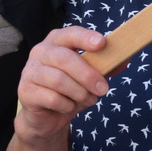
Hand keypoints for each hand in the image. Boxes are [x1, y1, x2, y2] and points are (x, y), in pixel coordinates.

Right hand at [15, 27, 110, 142]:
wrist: (46, 116)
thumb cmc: (69, 90)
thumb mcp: (89, 77)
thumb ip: (106, 67)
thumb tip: (126, 58)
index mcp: (57, 41)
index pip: (70, 34)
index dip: (85, 38)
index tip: (102, 44)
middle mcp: (41, 52)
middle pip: (64, 58)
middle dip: (87, 75)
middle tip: (103, 89)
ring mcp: (30, 71)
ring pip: (58, 80)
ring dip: (79, 93)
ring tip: (88, 100)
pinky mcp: (25, 91)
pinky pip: (52, 98)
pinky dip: (66, 105)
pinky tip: (68, 106)